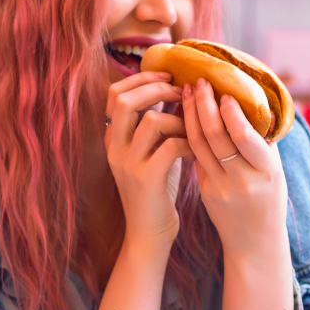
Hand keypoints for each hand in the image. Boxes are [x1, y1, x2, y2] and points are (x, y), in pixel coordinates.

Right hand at [105, 71, 193, 249]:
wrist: (149, 234)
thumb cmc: (157, 190)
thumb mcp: (151, 151)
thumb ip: (156, 122)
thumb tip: (174, 88)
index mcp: (113, 138)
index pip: (115, 93)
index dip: (142, 78)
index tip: (169, 76)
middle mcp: (114, 148)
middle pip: (124, 99)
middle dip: (157, 87)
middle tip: (182, 91)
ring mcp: (127, 163)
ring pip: (150, 119)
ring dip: (178, 118)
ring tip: (192, 129)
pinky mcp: (146, 179)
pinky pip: (169, 146)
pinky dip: (188, 143)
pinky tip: (196, 153)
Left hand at [182, 78, 287, 260]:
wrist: (254, 243)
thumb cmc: (270, 200)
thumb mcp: (276, 171)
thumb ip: (266, 140)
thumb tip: (258, 102)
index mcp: (266, 171)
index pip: (242, 136)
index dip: (230, 112)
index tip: (223, 91)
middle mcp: (241, 180)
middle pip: (215, 136)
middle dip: (204, 104)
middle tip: (200, 82)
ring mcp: (219, 187)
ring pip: (198, 144)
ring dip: (191, 114)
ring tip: (189, 92)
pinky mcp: (205, 192)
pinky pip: (195, 156)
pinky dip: (189, 132)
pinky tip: (186, 116)